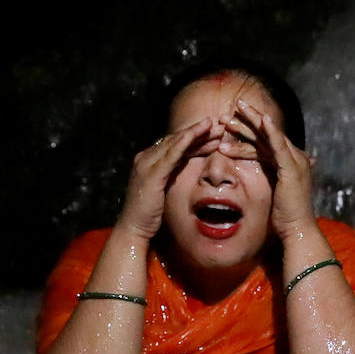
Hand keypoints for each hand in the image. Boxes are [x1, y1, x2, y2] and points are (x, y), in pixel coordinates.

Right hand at [114, 117, 219, 239]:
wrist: (134, 228)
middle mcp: (146, 157)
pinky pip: (170, 155)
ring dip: (195, 133)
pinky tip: (195, 135)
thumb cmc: (150, 213)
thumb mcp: (164, 189)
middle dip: (199, 132)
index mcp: (150, 160)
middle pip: (177, 140)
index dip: (196, 138)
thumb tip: (187, 167)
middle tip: (220, 125)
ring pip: (175, 143)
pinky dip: (183, 143)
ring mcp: (146, 164)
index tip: (215, 134)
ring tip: (214, 127)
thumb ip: (172, 175)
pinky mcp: (151, 174)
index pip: (176, 144)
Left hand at [233, 98, 314, 239]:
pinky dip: (271, 130)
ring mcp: (294, 160)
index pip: (264, 141)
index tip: (228, 125)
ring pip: (269, 136)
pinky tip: (261, 119)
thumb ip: (264, 178)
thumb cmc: (283, 216)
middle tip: (225, 114)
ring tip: (227, 120)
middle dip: (245, 123)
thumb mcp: (271, 191)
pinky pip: (279, 145)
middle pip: (265, 134)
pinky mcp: (292, 168)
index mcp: (286, 162)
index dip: (246, 132)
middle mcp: (293, 156)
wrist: (297, 229)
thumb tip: (248, 175)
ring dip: (248, 124)